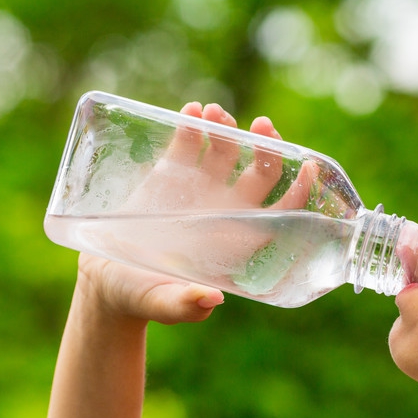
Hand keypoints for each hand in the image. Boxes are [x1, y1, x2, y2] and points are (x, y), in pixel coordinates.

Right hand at [73, 102, 314, 324]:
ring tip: (216, 113)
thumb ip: (186, 306)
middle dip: (267, 148)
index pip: (282, 212)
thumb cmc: (143, 298)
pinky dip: (193, 124)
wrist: (108, 279)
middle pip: (262, 172)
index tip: (310, 167)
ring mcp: (201, 188)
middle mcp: (227, 210)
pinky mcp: (172, 172)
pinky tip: (193, 111)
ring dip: (229, 128)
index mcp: (238, 240)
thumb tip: (211, 300)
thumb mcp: (163, 304)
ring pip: (228, 150)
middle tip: (262, 126)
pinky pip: (190, 142)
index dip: (299, 191)